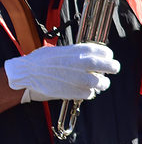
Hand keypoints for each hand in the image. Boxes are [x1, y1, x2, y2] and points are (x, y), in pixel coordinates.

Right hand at [4, 43, 120, 102]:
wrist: (27, 72)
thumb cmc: (43, 60)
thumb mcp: (63, 49)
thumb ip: (79, 53)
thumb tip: (93, 56)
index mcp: (80, 50)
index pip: (105, 52)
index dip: (108, 55)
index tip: (108, 58)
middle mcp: (82, 63)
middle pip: (108, 66)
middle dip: (113, 68)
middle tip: (113, 69)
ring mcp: (78, 78)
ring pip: (101, 82)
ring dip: (103, 83)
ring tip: (101, 83)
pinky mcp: (72, 92)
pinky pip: (89, 94)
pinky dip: (90, 93)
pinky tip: (86, 91)